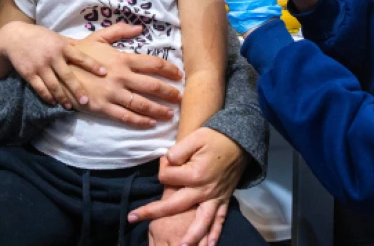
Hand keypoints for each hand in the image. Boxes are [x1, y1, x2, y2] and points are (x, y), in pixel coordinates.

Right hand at [0, 21, 110, 106]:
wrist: (14, 37)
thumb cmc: (40, 37)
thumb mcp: (57, 37)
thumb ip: (72, 44)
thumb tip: (92, 47)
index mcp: (62, 46)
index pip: (81, 57)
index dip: (93, 65)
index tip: (104, 73)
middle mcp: (52, 57)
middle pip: (67, 76)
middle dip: (77, 89)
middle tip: (86, 101)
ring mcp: (40, 66)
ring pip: (53, 85)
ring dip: (62, 97)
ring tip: (69, 106)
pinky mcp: (29, 73)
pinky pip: (40, 88)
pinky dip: (47, 96)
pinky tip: (54, 102)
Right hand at [66, 27, 184, 127]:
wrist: (57, 67)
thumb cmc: (80, 51)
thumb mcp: (99, 37)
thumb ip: (120, 31)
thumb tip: (140, 27)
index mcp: (123, 59)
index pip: (154, 64)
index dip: (170, 70)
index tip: (179, 75)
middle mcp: (121, 76)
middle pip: (153, 86)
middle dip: (169, 93)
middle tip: (180, 97)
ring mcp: (113, 93)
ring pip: (142, 103)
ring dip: (159, 109)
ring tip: (170, 114)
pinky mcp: (103, 107)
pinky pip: (125, 116)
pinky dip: (140, 121)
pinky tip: (150, 123)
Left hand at [129, 128, 246, 245]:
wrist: (240, 141)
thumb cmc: (215, 138)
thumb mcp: (194, 138)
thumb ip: (177, 151)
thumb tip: (166, 163)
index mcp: (195, 174)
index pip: (167, 177)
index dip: (162, 169)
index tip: (165, 162)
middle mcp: (204, 190)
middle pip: (175, 205)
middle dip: (152, 212)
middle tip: (133, 218)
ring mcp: (215, 197)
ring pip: (201, 221)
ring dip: (191, 236)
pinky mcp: (223, 199)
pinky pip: (220, 219)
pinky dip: (215, 233)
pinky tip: (209, 245)